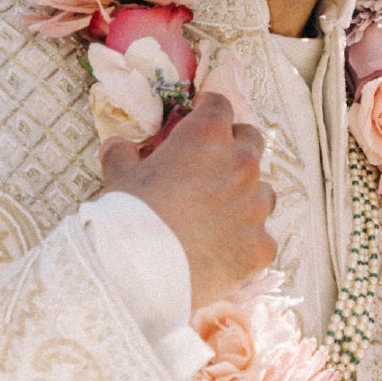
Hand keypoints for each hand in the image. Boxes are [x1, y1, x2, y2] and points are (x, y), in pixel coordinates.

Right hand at [98, 95, 274, 309]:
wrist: (142, 274)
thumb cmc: (128, 218)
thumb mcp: (119, 177)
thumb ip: (123, 155)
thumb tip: (119, 146)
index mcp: (207, 137)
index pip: (219, 106)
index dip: (208, 111)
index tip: (199, 117)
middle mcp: (241, 165)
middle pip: (250, 140)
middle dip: (233, 147)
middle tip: (211, 164)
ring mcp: (256, 206)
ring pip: (262, 190)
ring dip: (244, 195)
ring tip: (217, 214)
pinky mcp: (262, 245)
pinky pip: (261, 236)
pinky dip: (244, 239)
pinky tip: (221, 251)